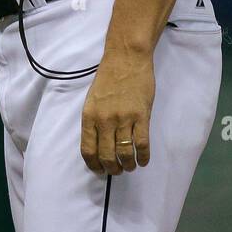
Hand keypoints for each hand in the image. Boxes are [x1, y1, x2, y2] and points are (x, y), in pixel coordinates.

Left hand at [80, 52, 154, 175]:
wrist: (126, 60)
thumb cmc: (108, 79)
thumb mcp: (92, 100)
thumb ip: (94, 121)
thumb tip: (96, 143)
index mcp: (89, 116)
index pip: (88, 149)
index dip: (94, 164)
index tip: (99, 170)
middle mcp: (104, 120)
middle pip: (106, 155)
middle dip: (112, 168)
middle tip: (117, 171)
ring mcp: (123, 119)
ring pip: (125, 152)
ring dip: (128, 165)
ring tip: (130, 167)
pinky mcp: (141, 116)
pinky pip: (142, 143)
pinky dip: (143, 156)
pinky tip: (143, 160)